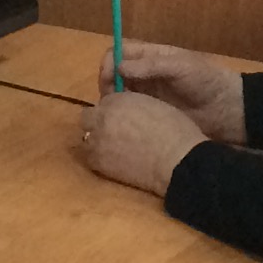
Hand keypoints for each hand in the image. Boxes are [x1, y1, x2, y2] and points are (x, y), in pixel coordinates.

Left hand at [79, 89, 208, 194]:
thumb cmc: (175, 130)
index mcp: (118, 100)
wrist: (176, 160)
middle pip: (88, 117)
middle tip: (113, 130)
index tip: (122, 116)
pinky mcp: (97, 162)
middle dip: (98, 121)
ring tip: (112, 147)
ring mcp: (97, 140)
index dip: (113, 108)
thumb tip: (127, 112)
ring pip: (85, 137)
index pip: (105, 100)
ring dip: (95, 139)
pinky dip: (97, 157)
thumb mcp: (155, 104)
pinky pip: (89, 157)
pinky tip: (112, 160)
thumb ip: (134, 104)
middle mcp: (102, 117)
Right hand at [98, 40, 246, 143]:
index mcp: (151, 56)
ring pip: (118, 93)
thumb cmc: (206, 81)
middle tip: (109, 99)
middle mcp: (144, 73)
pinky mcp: (150, 114)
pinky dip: (122, 115)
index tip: (108, 78)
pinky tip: (123, 123)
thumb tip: (119, 66)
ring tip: (115, 112)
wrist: (226, 109)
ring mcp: (147, 94)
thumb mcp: (181, 67)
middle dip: (107, 83)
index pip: (119, 51)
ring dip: (113, 100)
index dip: (109, 62)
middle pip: (114, 73)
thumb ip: (151, 66)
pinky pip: (129, 112)